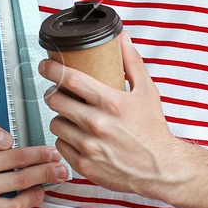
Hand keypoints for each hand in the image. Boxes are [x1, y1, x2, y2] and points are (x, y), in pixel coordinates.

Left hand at [40, 38, 200, 199]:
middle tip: (58, 93)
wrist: (162, 168)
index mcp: (111, 103)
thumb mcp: (147, 91)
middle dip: (54, 94)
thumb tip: (122, 38)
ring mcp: (89, 146)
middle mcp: (97, 124)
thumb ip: (132, 62)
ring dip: (61, 118)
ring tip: (72, 117)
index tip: (45, 65)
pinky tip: (77, 137)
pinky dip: (66, 140)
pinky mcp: (84, 165)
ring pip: (55, 123)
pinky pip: (60, 146)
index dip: (52, 69)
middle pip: (55, 100)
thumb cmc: (154, 130)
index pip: (70, 79)